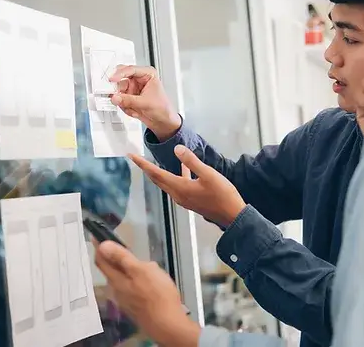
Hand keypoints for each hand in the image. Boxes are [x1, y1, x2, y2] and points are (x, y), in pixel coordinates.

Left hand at [94, 240, 200, 346]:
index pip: (101, 261)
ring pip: (125, 280)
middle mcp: (116, 291)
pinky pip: (133, 289)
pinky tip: (153, 285)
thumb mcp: (140, 269)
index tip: (98, 236)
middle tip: (132, 251)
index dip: (99, 247)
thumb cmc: (157, 295)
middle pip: (113, 270)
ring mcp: (126, 301)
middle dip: (121, 259)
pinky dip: (139, 283)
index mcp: (116, 280)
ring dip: (132, 271)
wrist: (168, 325)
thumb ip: (122, 257)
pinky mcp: (136, 308)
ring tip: (150, 270)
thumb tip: (102, 246)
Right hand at [109, 65, 181, 140]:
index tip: (112, 79)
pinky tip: (135, 111)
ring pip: (119, 91)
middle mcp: (139, 79)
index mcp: (148, 74)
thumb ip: (128, 100)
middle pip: (121, 79)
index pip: (131, 70)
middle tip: (114, 94)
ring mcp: (133, 88)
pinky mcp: (129, 97)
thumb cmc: (162, 109)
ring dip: (124, 102)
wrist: (163, 122)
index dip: (120, 74)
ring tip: (134, 109)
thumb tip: (115, 97)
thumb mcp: (145, 103)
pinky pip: (120, 100)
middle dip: (119, 89)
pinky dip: (125, 107)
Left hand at [129, 145, 245, 227]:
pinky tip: (184, 169)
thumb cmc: (222, 194)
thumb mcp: (208, 174)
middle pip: (157, 179)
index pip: (155, 173)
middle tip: (136, 158)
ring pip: (166, 183)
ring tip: (152, 163)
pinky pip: (176, 185)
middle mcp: (177, 194)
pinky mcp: (190, 200)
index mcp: (179, 187)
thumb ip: (191, 161)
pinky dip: (174, 176)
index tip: (131, 155)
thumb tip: (176, 148)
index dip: (142, 164)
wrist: (232, 216)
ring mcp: (183, 199)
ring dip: (158, 173)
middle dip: (146, 168)